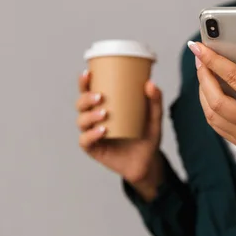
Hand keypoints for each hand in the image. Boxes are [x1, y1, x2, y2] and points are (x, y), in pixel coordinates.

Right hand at [75, 71, 163, 199]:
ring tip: (104, 114)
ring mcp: (93, 134)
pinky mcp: (94, 150)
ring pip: (81, 121)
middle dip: (85, 98)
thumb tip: (150, 83)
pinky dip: (91, 134)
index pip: (89, 91)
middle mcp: (95, 119)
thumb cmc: (147, 135)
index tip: (88, 73)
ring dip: (89, 115)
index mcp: (105, 107)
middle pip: (81, 105)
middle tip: (100, 96)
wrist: (148, 161)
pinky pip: (86, 141)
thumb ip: (155, 101)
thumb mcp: (154, 117)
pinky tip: (102, 131)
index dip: (84, 82)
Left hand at [189, 32, 235, 169]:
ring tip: (203, 70)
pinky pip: (217, 125)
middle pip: (217, 99)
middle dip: (203, 75)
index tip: (198, 46)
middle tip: (199, 56)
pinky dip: (208, 106)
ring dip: (202, 91)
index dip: (215, 60)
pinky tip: (209, 90)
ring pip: (212, 114)